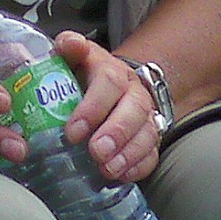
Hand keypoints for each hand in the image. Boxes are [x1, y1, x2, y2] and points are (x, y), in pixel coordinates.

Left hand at [54, 32, 163, 182]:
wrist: (109, 85)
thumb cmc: (82, 74)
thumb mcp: (72, 56)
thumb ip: (68, 47)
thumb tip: (70, 43)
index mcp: (111, 70)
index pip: (109, 83)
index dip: (92, 108)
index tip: (72, 132)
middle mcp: (133, 92)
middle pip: (134, 110)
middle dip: (116, 133)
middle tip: (96, 152)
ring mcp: (145, 116)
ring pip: (147, 134)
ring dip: (128, 154)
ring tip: (108, 169)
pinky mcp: (150, 138)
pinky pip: (152, 153)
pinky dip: (138, 167)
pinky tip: (122, 175)